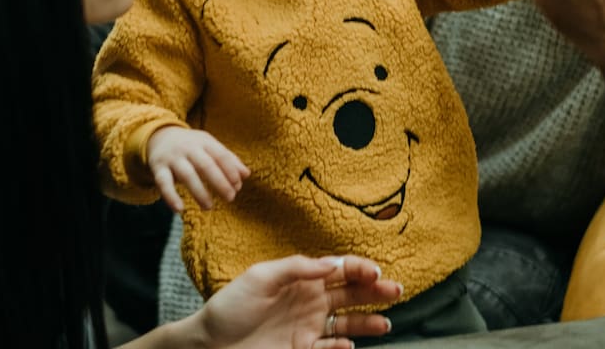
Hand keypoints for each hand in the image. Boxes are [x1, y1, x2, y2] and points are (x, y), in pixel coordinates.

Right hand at [147, 126, 249, 211]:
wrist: (159, 136)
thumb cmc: (192, 145)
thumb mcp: (210, 146)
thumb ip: (228, 159)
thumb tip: (246, 175)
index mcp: (204, 141)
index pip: (220, 155)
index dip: (230, 170)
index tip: (238, 185)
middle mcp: (188, 148)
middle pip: (206, 165)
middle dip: (219, 182)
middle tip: (230, 198)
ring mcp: (173, 158)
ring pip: (187, 175)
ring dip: (199, 192)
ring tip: (209, 207)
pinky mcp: (158, 168)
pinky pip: (163, 183)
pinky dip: (170, 196)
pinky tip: (179, 210)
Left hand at [197, 255, 400, 348]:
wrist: (208, 345)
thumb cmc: (229, 307)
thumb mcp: (259, 277)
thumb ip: (296, 268)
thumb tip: (330, 263)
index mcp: (300, 278)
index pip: (338, 269)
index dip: (359, 268)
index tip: (376, 273)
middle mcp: (308, 300)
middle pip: (350, 294)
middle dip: (375, 291)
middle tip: (397, 291)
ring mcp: (306, 327)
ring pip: (346, 322)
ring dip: (367, 321)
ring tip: (386, 323)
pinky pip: (329, 347)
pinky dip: (342, 347)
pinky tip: (351, 345)